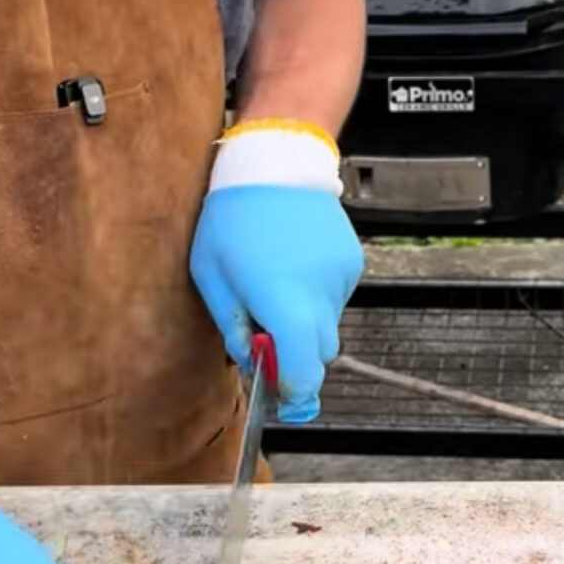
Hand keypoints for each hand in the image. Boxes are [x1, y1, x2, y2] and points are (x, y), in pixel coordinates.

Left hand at [191, 184, 362, 421]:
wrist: (276, 162)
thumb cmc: (234, 215)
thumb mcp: (212, 275)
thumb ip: (233, 325)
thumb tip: (252, 358)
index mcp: (282, 301)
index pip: (302, 371)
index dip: (293, 393)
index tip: (282, 401)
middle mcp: (319, 295)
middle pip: (319, 354)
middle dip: (295, 355)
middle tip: (265, 334)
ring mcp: (339, 278)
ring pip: (327, 323)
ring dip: (304, 319)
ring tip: (277, 282)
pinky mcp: (351, 263)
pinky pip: (334, 296)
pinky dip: (316, 294)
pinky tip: (295, 264)